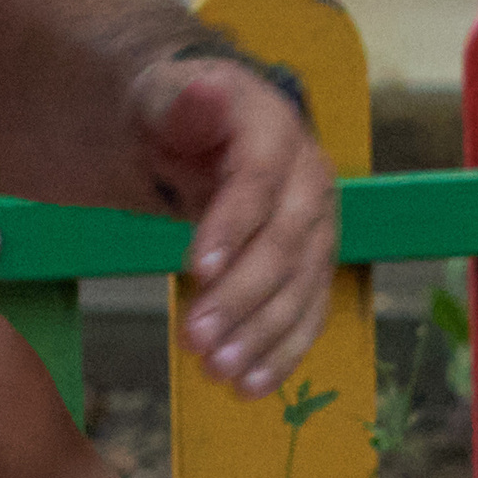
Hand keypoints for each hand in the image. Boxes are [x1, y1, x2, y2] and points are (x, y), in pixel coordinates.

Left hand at [129, 55, 336, 396]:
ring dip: (263, 335)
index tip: (194, 270)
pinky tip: (251, 386)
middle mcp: (309, 178)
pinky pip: (307, 310)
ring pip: (302, 286)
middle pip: (284, 243)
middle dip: (242, 297)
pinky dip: (281, 351)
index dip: (230, 226)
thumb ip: (182, 103)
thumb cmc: (170, 114)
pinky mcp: (311, 263)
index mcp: (272, 128)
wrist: (195, 130)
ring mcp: (316, 224)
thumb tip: (206, 91)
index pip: (258, 180)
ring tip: (219, 374)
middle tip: (194, 342)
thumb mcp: (161, 99)